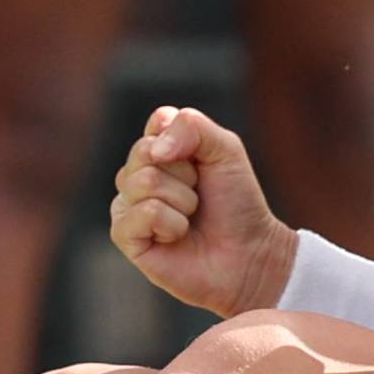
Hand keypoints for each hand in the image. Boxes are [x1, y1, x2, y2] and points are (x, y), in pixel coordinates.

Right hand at [111, 106, 297, 317]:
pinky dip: (172, 224)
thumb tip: (156, 149)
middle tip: (200, 192)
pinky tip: (177, 236)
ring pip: (144, 181)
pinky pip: (144, 212)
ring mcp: (128, 203)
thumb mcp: (226, 150)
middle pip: (146, 151)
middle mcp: (138, 173)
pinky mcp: (125, 235)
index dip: (188, 140)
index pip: (159, 121)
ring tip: (191, 216)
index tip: (204, 162)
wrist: (248, 253)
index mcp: (160, 148)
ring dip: (183, 200)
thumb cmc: (237, 201)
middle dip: (186, 173)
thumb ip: (193, 127)